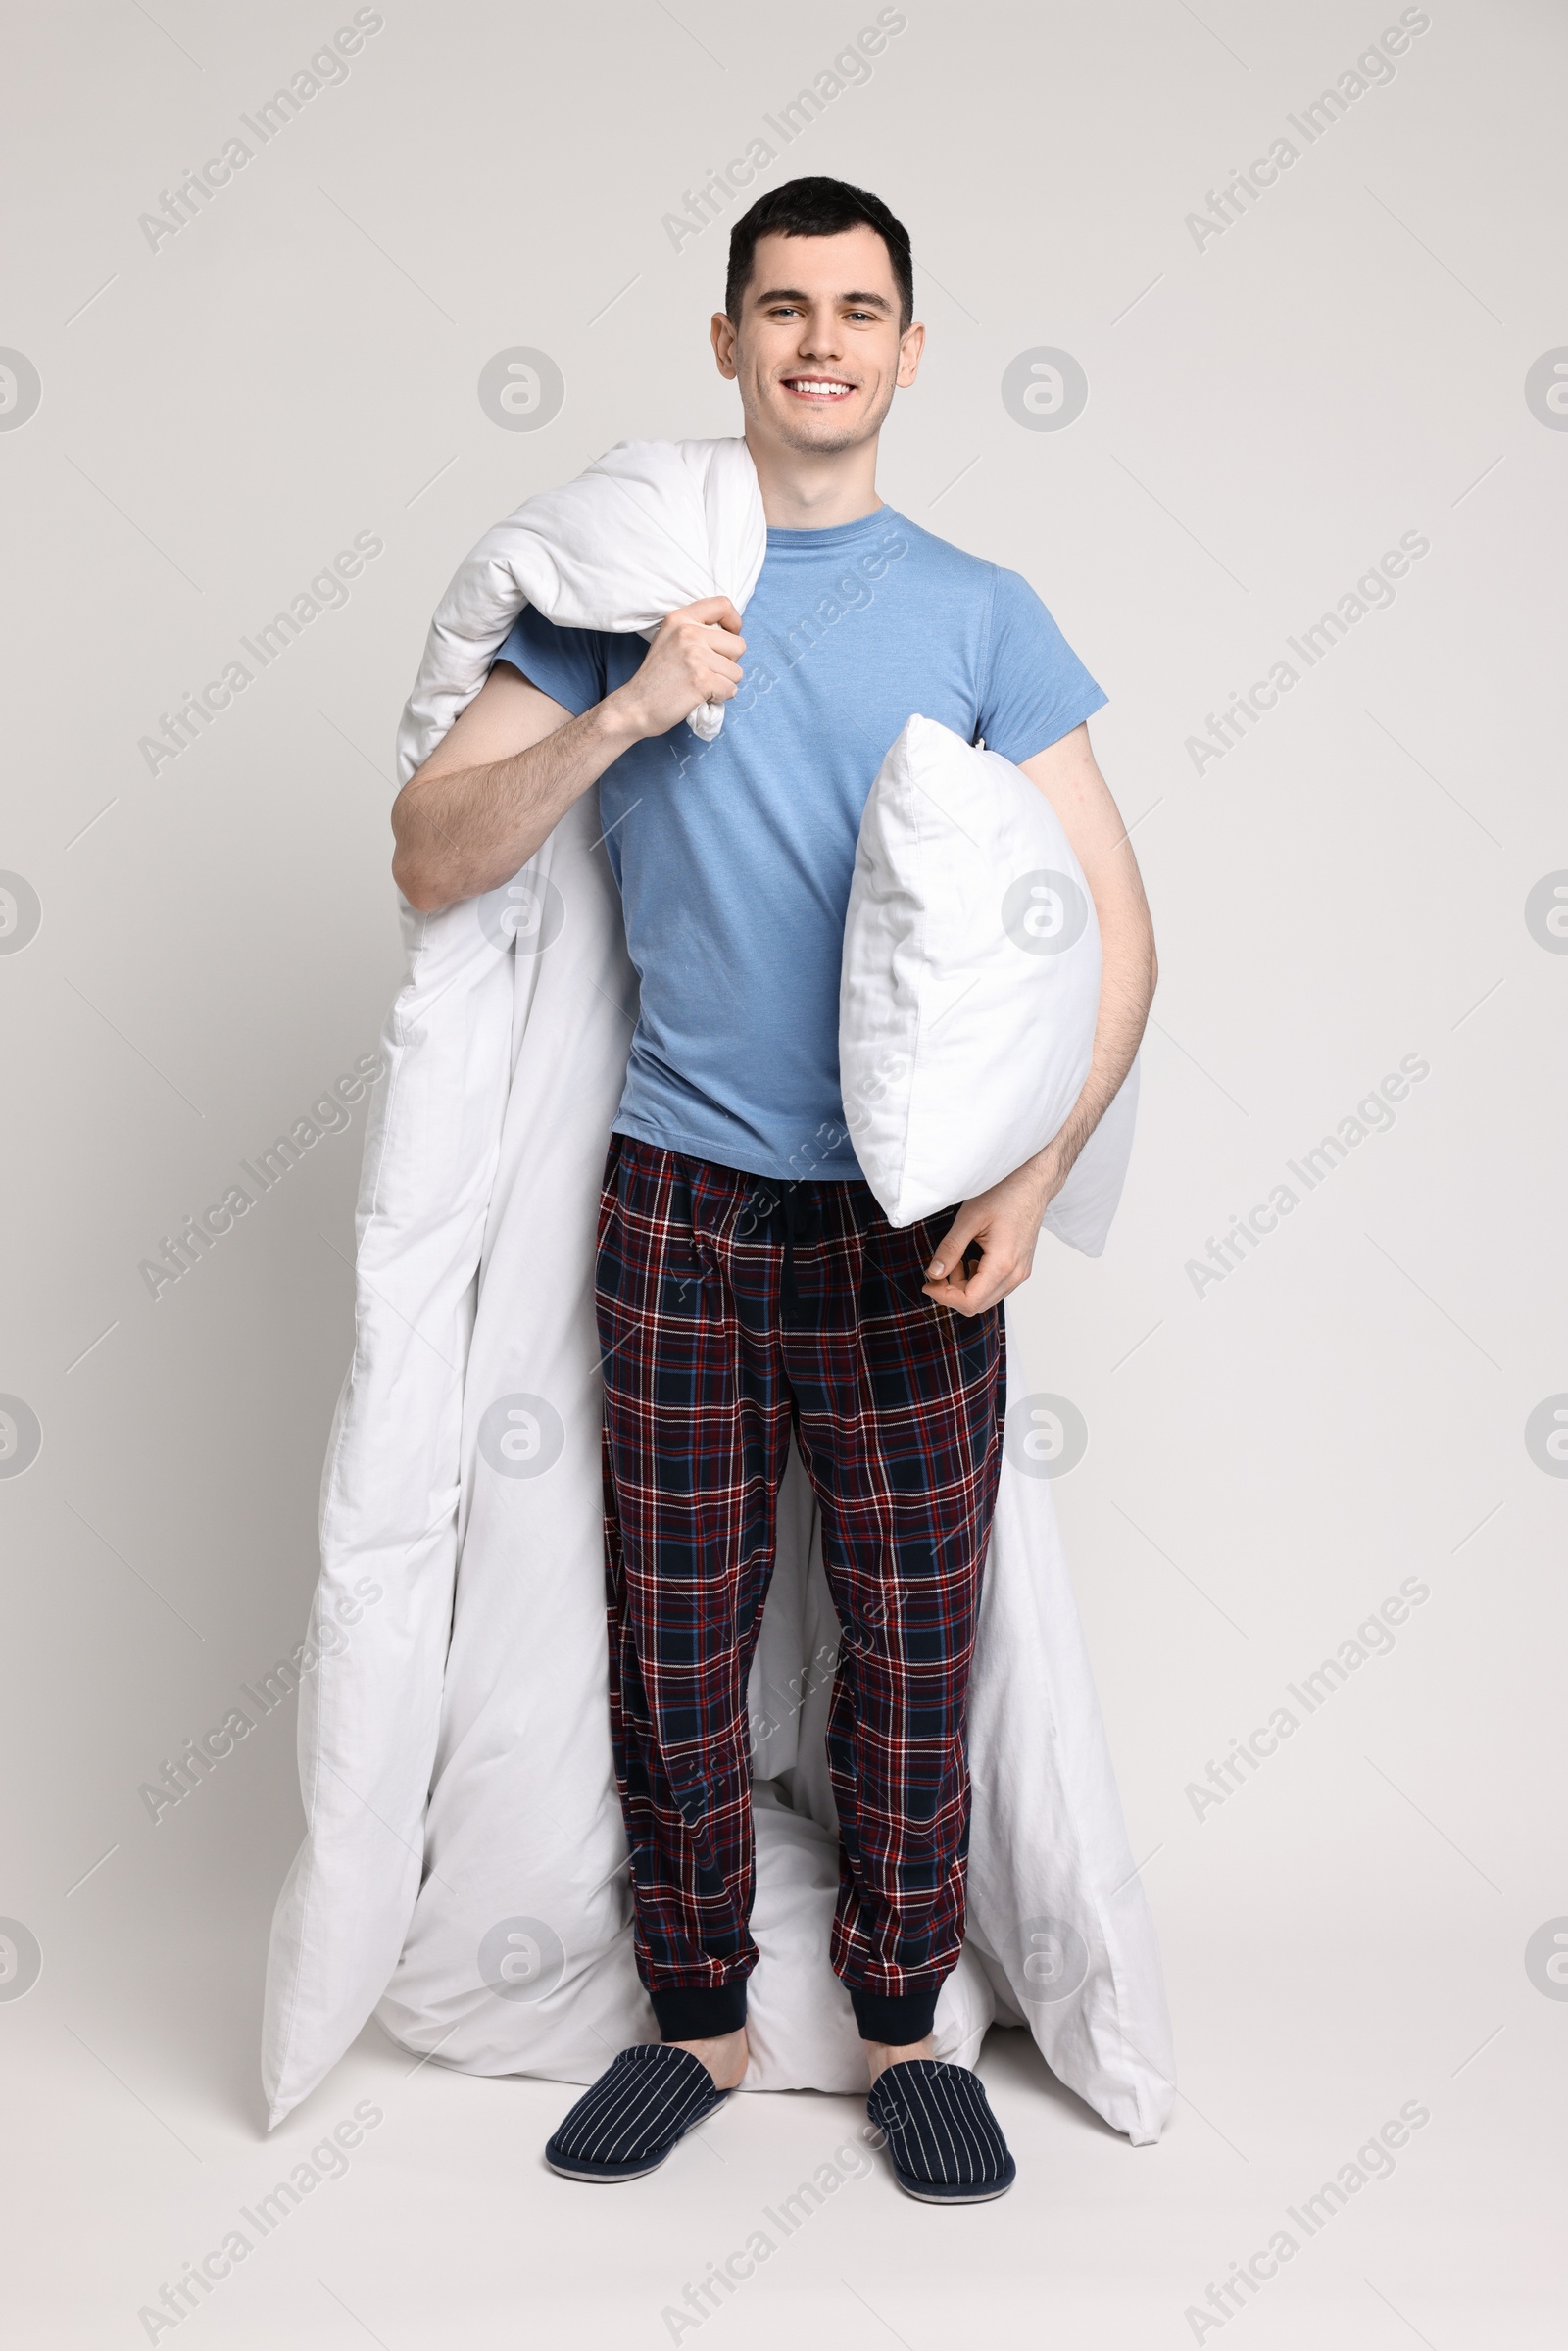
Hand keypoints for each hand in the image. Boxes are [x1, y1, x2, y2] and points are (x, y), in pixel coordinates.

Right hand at [611, 596, 744, 738]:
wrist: (635, 706)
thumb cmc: (657, 678)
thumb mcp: (669, 639)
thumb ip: (695, 630)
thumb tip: (731, 634)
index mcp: (680, 618)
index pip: (723, 605)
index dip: (734, 624)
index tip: (728, 639)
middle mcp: (688, 632)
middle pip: (738, 644)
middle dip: (729, 664)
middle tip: (706, 672)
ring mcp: (695, 655)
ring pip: (737, 671)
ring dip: (724, 683)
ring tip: (700, 685)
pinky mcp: (701, 679)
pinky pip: (730, 689)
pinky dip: (719, 698)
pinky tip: (700, 696)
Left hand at [921, 1143, 1070, 1315]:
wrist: (1032, 1183)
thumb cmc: (1005, 1193)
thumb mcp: (969, 1218)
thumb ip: (950, 1248)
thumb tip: (934, 1273)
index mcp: (1003, 1264)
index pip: (969, 1301)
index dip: (944, 1297)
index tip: (928, 1282)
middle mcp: (1016, 1274)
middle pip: (978, 1305)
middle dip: (952, 1293)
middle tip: (937, 1272)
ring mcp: (1021, 1272)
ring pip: (986, 1298)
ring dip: (965, 1287)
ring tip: (954, 1261)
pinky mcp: (1020, 1267)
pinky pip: (996, 1286)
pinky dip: (977, 1280)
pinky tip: (970, 1259)